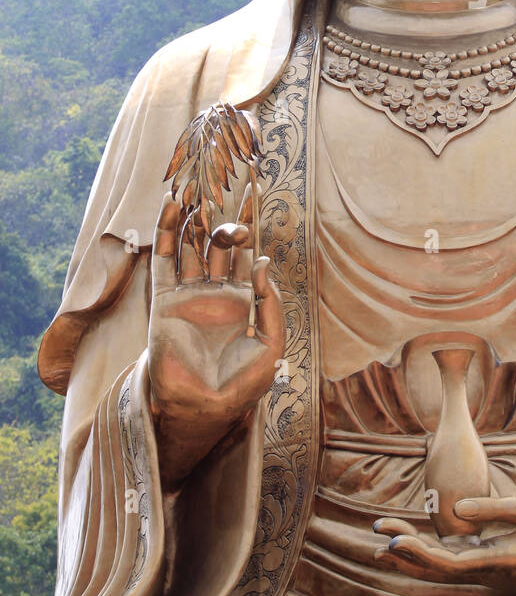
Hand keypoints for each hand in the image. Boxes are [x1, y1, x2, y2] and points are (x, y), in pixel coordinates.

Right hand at [148, 189, 284, 485]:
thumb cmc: (242, 384)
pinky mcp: (164, 301)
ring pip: (191, 246)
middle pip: (219, 244)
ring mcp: (188, 295)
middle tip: (233, 198)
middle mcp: (215, 292)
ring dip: (195, 218)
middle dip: (226, 221)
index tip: (253, 193)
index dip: (249, 226)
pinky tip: (172, 206)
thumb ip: (268, 303)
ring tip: (199, 186)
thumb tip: (263, 262)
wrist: (203, 408)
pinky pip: (165, 259)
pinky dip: (167, 232)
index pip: (246, 253)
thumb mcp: (270, 343)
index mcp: (242, 300)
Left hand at [373, 493, 515, 595]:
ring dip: (417, 554)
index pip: (448, 564)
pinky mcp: (504, 563)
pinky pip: (463, 561)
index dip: (417, 555)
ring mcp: (499, 572)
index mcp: (502, 563)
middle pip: (441, 569)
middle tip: (376, 531)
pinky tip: (424, 539)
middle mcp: (495, 574)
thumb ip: (495, 509)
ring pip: (449, 567)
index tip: (391, 542)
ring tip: (386, 537)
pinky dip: (439, 551)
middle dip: (406, 552)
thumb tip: (454, 508)